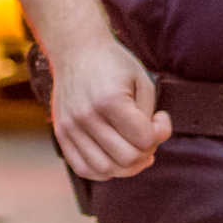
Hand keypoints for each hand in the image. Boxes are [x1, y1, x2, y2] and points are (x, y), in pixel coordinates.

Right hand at [48, 35, 166, 180]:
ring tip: (135, 150)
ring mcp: (71, 127)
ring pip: (105, 169)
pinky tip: (115, 158)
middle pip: (127, 158)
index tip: (160, 118)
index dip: (161, 133)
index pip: (144, 139)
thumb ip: (148, 114)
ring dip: (127, 167)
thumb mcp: (142, 81)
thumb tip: (150, 144)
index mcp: (110, 101)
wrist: (77, 51)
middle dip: (147, 153)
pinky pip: (82, 167)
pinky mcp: (61, 134)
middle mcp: (87, 117)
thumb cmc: (114, 64)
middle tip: (149, 137)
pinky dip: (103, 171)